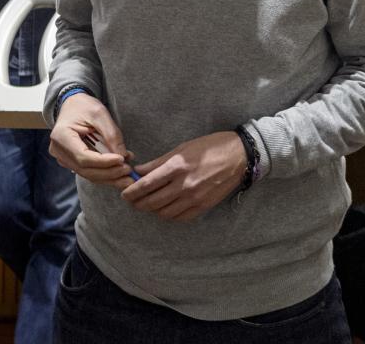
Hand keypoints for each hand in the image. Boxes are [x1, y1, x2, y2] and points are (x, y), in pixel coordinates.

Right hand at [49, 93, 137, 189]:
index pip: (83, 157)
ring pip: (87, 174)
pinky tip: (118, 170)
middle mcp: (59, 151)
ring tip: (127, 174)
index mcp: (62, 136)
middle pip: (85, 170)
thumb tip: (123, 156)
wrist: (72, 105)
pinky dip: (104, 172)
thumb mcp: (100, 114)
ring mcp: (63, 158)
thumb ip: (111, 134)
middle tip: (128, 170)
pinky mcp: (70, 162)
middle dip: (109, 173)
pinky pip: (88, 171)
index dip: (104, 162)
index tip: (122, 160)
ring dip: (109, 176)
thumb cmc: (83, 106)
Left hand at [123, 131, 246, 221]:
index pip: (146, 185)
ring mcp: (194, 198)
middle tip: (132, 200)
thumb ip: (158, 162)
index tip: (125, 193)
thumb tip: (139, 170)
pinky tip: (165, 208)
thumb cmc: (210, 147)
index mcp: (177, 167)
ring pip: (164, 212)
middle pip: (152, 202)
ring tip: (147, 203)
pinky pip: (180, 217)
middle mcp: (184, 185)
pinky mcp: (203, 206)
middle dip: (137, 203)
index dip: (132, 191)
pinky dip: (169, 214)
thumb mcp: (182, 148)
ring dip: (152, 210)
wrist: (239, 156)